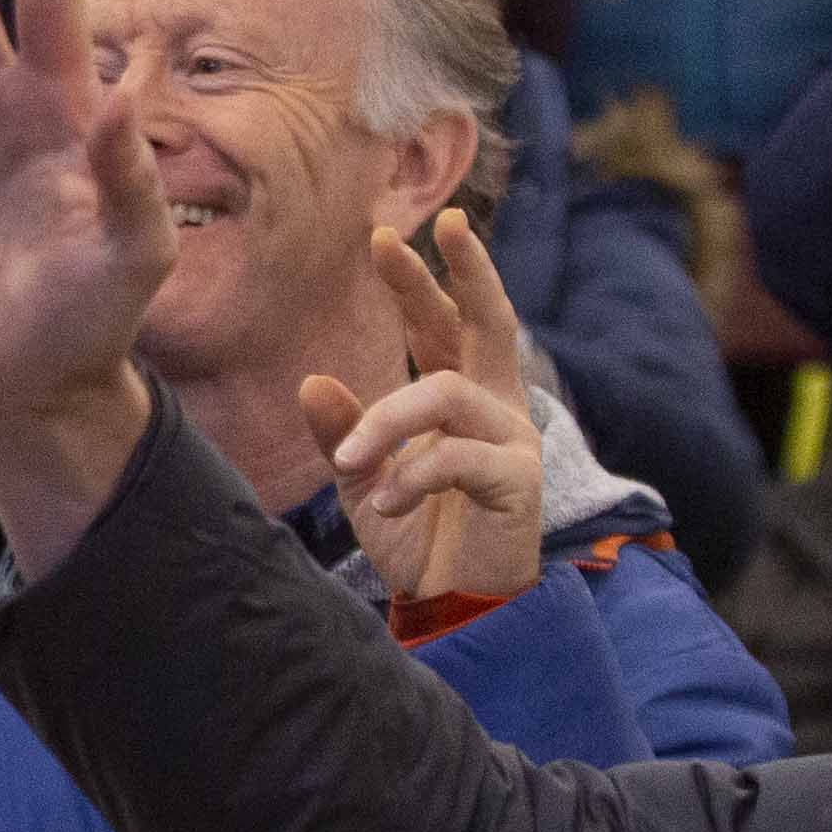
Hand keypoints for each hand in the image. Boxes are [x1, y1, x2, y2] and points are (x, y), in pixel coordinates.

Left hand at [297, 210, 539, 608]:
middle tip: (444, 225)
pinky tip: (389, 501)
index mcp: (458, 400)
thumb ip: (343, 431)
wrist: (451, 606)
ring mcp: (513, 442)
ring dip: (388, 420)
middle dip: (466, 272)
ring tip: (352, 460)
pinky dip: (414, 475)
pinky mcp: (519, 482)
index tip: (384, 236)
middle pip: (488, 322)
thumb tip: (313, 380)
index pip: (442, 326)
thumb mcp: (364, 478)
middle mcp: (496, 408)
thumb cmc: (415, 537)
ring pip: (448, 394)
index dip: (418, 282)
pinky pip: (459, 458)